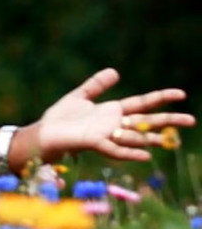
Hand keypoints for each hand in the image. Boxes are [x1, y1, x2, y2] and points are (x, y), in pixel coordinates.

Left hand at [34, 68, 193, 161]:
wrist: (41, 134)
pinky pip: (115, 149)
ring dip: (153, 138)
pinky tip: (146, 155)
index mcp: (111, 112)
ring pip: (135, 136)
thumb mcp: (79, 96)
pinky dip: (130, 152)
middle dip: (168, 121)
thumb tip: (116, 72)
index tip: (181, 94)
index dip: (161, 98)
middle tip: (191, 121)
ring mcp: (105, 135)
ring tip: (173, 141)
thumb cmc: (58, 119)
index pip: (142, 104)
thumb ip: (96, 85)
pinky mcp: (93, 143)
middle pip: (146, 122)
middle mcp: (113, 125)